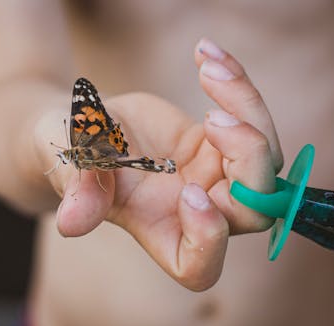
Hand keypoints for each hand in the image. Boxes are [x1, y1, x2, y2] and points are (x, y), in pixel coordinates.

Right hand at [36, 38, 282, 290]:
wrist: (82, 124)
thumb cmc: (68, 151)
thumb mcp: (69, 163)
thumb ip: (78, 189)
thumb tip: (70, 223)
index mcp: (158, 229)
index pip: (200, 265)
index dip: (209, 237)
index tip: (190, 190)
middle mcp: (193, 210)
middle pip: (256, 208)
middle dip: (247, 162)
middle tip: (212, 120)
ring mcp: (211, 175)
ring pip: (265, 158)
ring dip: (247, 108)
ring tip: (208, 69)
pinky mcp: (217, 142)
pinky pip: (247, 115)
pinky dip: (235, 82)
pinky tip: (205, 53)